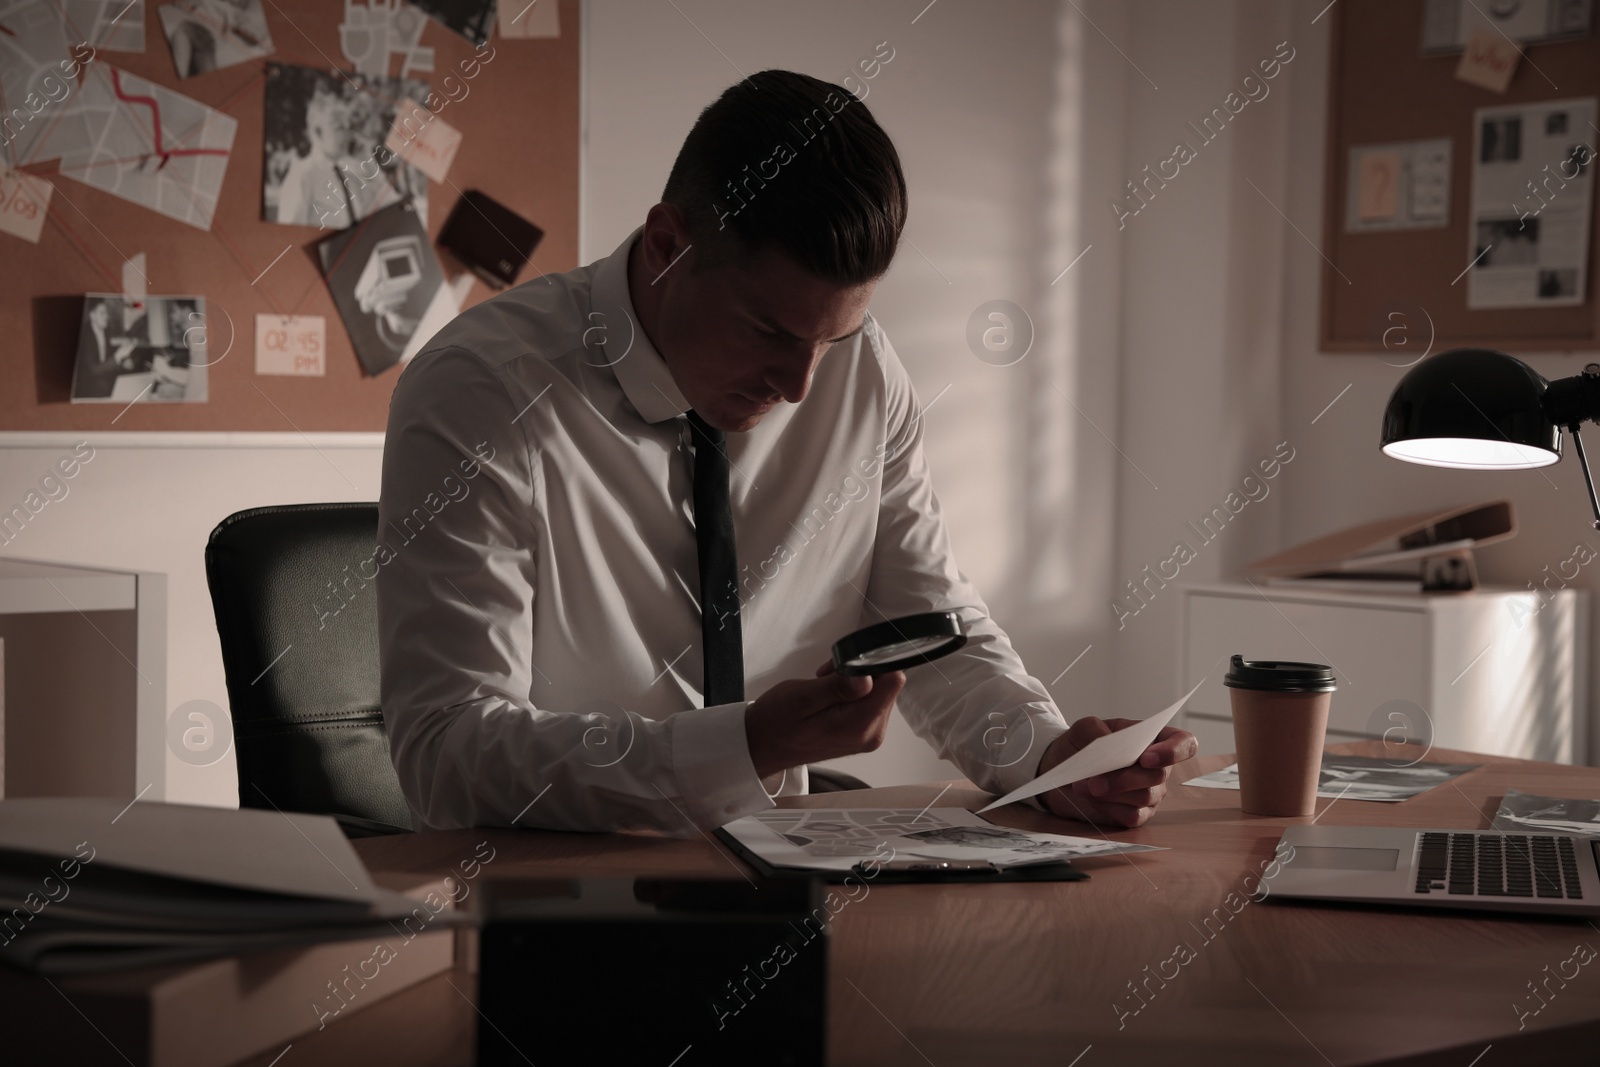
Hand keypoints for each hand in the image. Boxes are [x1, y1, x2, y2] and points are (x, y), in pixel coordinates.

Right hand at [744, 659, 906, 778]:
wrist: (763, 746)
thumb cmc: (776, 722)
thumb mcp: (802, 697)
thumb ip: (837, 688)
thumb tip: (867, 677)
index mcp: (859, 725)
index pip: (892, 681)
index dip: (871, 662)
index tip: (844, 664)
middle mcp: (871, 732)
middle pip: (887, 685)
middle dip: (860, 671)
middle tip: (827, 676)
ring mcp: (869, 734)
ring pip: (879, 690)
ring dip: (854, 681)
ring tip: (824, 687)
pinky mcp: (864, 732)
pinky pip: (870, 701)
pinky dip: (852, 692)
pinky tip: (830, 695)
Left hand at [1034, 718, 1197, 828]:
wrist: (1060, 771)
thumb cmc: (1079, 746)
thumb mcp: (1083, 729)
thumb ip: (1096, 730)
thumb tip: (1110, 744)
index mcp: (1152, 740)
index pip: (1185, 744)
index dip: (1174, 751)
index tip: (1146, 758)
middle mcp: (1157, 768)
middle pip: (1158, 776)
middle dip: (1124, 779)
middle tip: (1093, 781)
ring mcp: (1149, 793)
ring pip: (1144, 797)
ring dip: (1111, 793)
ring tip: (1083, 786)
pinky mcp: (1136, 815)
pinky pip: (1133, 816)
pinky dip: (1109, 808)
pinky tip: (1092, 799)